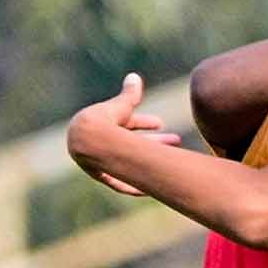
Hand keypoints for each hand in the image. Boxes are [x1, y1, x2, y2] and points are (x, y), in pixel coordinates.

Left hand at [67, 72, 181, 194]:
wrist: (91, 138)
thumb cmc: (105, 120)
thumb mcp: (122, 104)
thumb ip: (130, 93)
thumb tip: (133, 76)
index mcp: (106, 126)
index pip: (128, 125)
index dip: (144, 122)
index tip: (161, 123)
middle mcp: (102, 145)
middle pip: (133, 144)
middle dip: (156, 142)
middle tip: (176, 139)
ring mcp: (102, 161)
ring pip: (131, 162)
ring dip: (152, 159)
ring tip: (175, 157)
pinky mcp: (102, 176)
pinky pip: (121, 183)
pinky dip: (135, 186)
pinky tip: (148, 191)